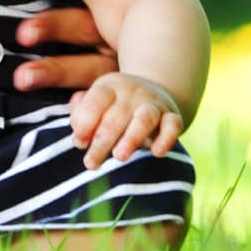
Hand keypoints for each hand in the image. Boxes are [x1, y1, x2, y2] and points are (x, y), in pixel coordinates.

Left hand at [69, 72, 183, 169]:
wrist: (156, 90)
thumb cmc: (116, 104)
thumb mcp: (97, 102)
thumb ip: (82, 114)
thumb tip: (78, 135)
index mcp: (108, 87)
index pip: (95, 101)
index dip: (85, 122)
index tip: (79, 143)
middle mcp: (131, 92)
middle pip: (115, 117)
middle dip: (102, 141)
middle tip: (91, 163)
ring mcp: (153, 103)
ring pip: (144, 119)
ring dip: (131, 138)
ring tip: (119, 157)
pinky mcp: (173, 115)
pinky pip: (173, 125)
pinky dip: (166, 139)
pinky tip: (156, 153)